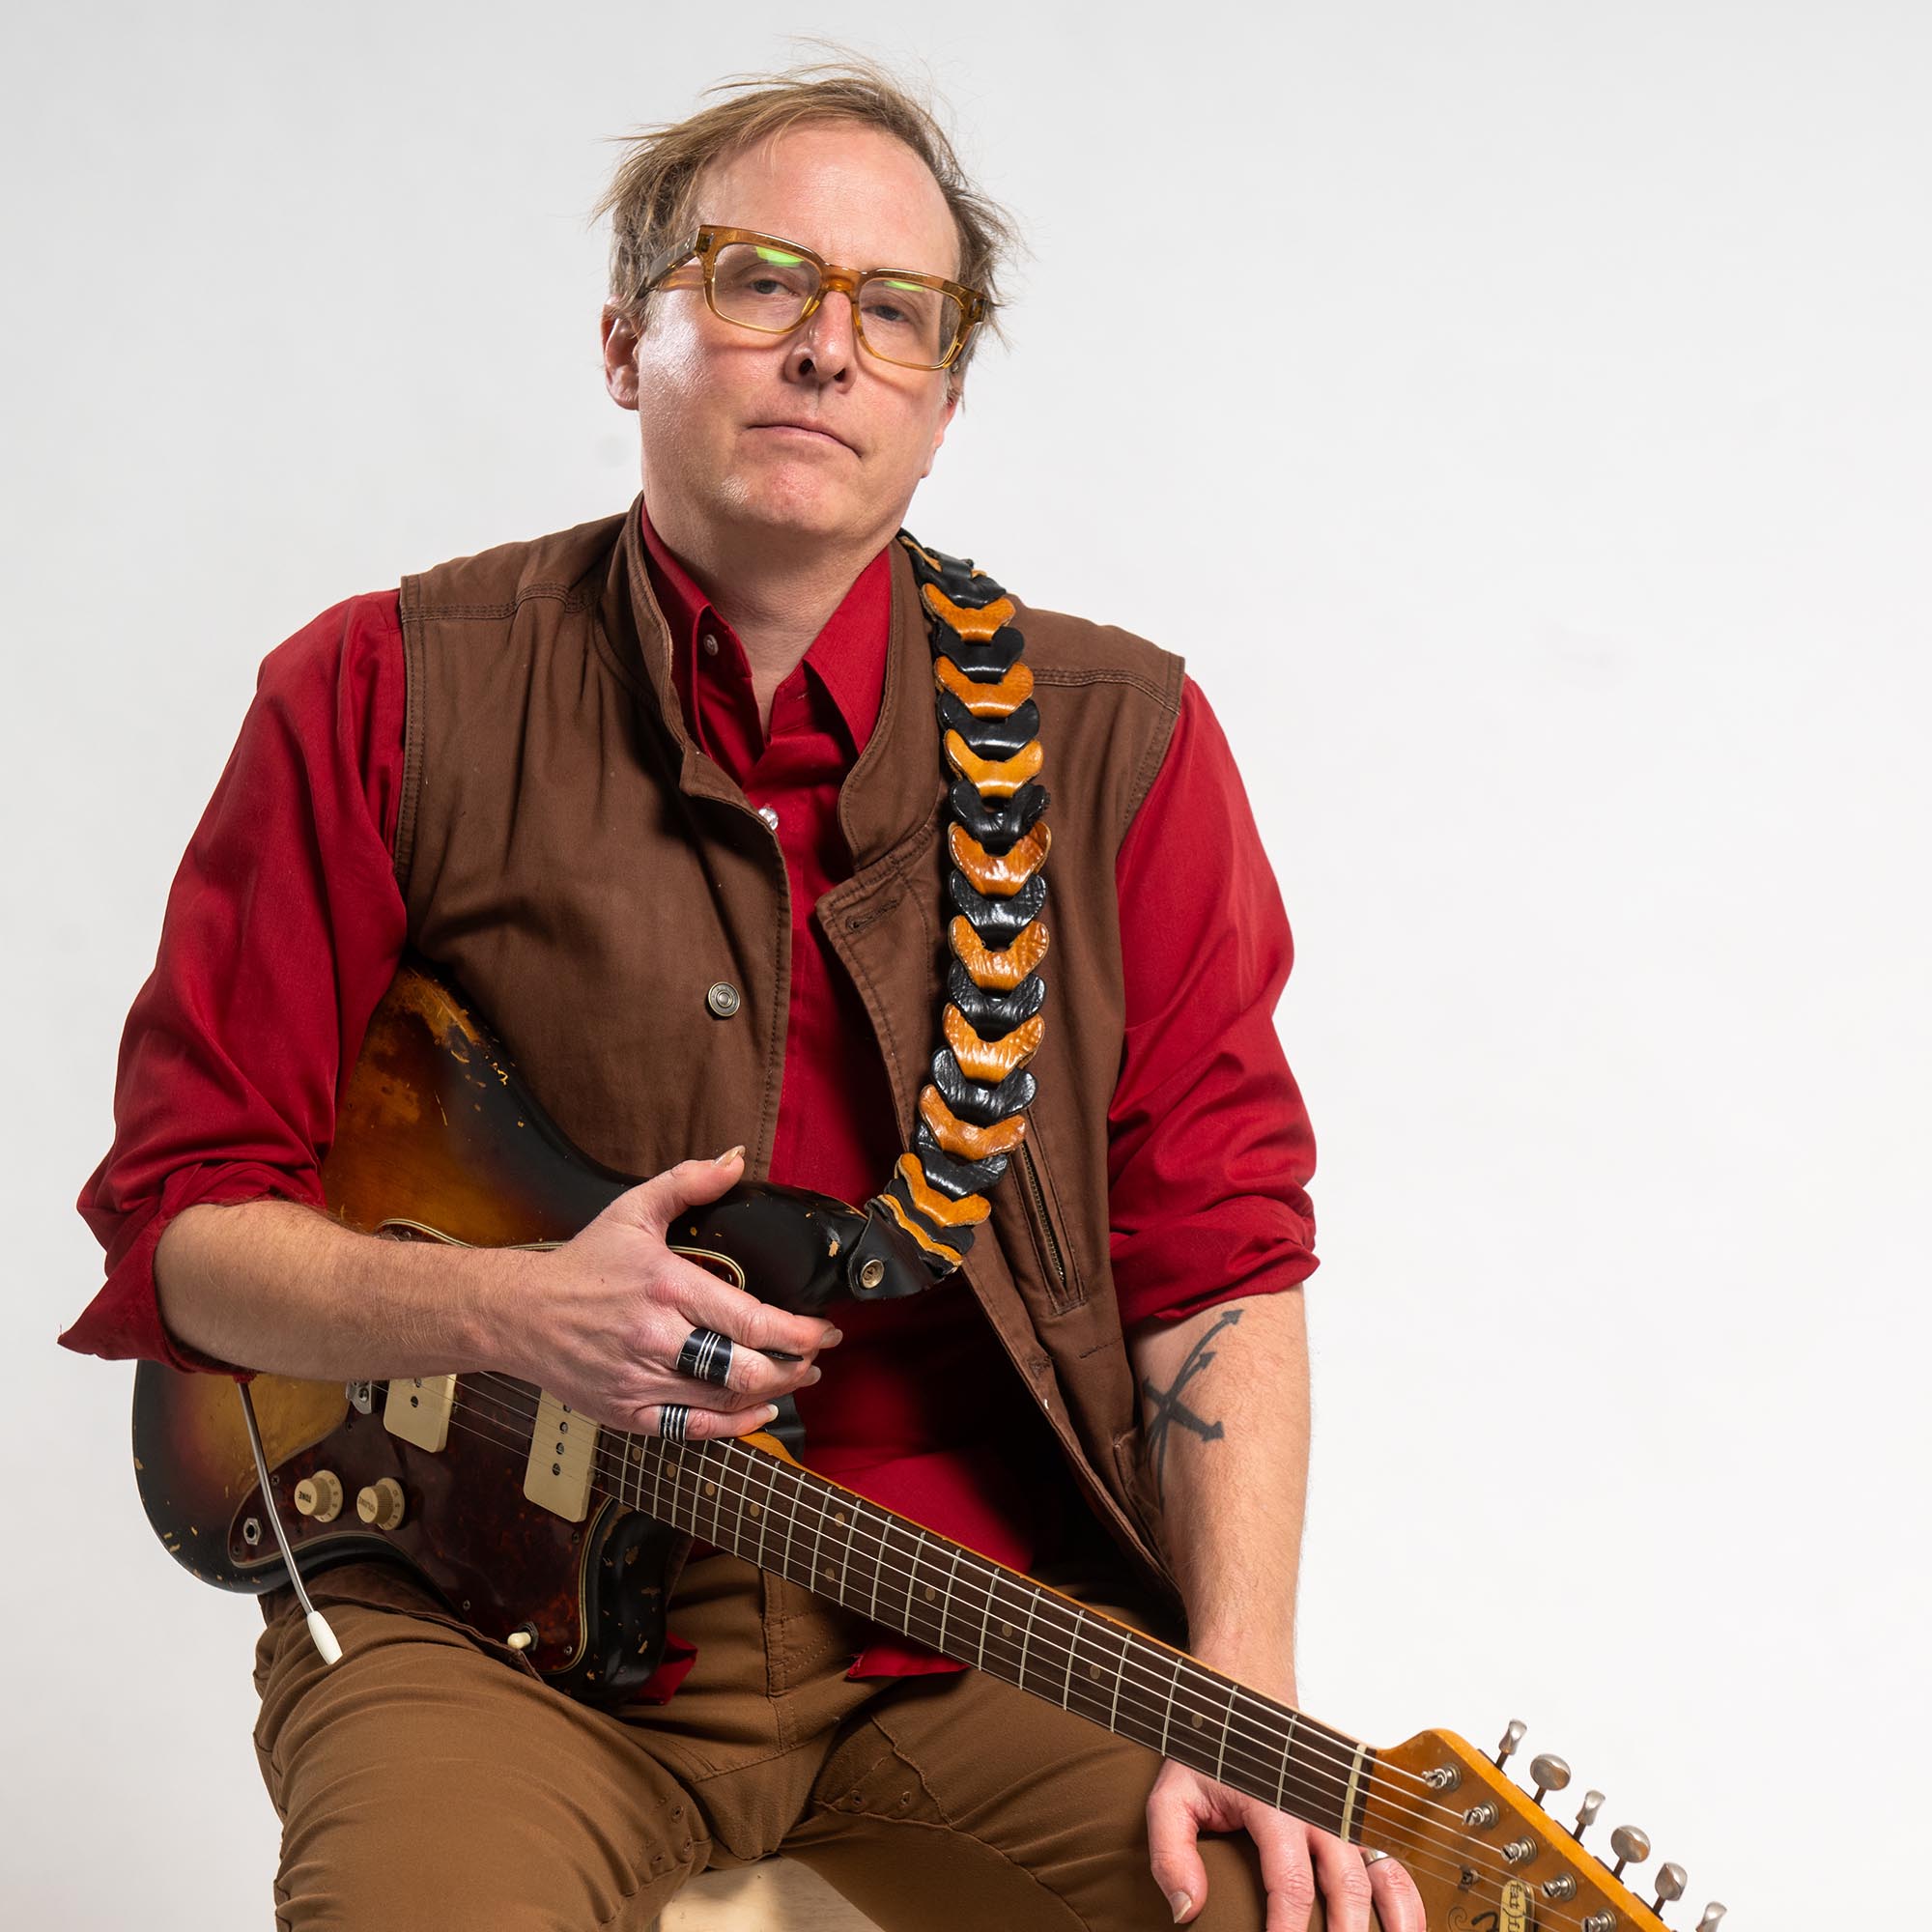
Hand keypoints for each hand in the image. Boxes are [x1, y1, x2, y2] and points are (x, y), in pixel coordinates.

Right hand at [498, 1147, 840, 1438]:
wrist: (518, 1314)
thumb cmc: (582, 1263)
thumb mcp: (632, 1211)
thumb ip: (687, 1183)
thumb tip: (735, 1160)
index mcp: (667, 1288)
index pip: (751, 1321)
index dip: (799, 1333)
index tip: (824, 1329)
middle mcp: (656, 1339)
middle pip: (745, 1370)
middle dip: (794, 1368)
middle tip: (814, 1357)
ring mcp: (640, 1381)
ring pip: (724, 1402)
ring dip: (772, 1393)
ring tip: (795, 1378)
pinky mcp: (626, 1412)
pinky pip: (691, 1429)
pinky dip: (732, 1425)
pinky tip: (757, 1411)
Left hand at [1147, 1758, 1424, 1930]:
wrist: (1242, 1701)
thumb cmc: (1210, 1753)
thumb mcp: (1173, 1796)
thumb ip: (1171, 1851)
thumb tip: (1186, 1909)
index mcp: (1274, 1804)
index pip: (1291, 1879)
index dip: (1289, 1928)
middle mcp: (1318, 1808)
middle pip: (1347, 1885)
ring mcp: (1342, 1812)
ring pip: (1381, 1872)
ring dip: (1393, 1920)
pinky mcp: (1354, 1817)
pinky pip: (1391, 1858)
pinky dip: (1405, 1897)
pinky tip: (1408, 1928)